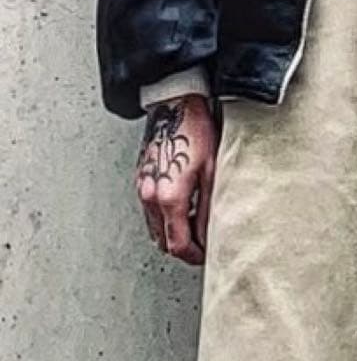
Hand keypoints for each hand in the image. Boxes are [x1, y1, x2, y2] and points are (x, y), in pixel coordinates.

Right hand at [134, 94, 219, 265]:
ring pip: (154, 228)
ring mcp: (142, 188)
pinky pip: (149, 211)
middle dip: (184, 247)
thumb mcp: (213, 172)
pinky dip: (164, 217)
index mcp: (170, 198)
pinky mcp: (140, 179)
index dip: (195, 256)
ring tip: (195, 223)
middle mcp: (150, 197)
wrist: (175, 104)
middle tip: (204, 243)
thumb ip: (209, 209)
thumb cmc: (196, 132)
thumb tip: (210, 236)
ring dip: (173, 232)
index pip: (178, 245)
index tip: (207, 255)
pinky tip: (182, 205)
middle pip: (163, 242)